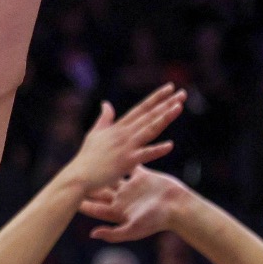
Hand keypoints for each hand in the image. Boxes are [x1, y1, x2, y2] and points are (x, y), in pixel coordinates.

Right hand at [60, 84, 184, 197]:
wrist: (79, 176)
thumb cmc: (87, 157)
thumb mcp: (95, 133)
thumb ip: (104, 118)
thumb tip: (106, 103)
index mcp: (118, 127)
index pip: (141, 108)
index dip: (156, 97)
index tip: (170, 87)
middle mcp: (124, 133)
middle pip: (149, 115)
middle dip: (166, 103)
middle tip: (183, 93)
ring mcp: (126, 147)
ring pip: (149, 129)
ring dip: (164, 118)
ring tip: (179, 107)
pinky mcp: (126, 162)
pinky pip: (145, 155)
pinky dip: (157, 150)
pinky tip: (170, 145)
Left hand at [78, 166, 190, 244]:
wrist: (179, 208)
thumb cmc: (157, 220)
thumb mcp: (134, 228)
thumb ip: (114, 233)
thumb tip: (92, 234)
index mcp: (119, 211)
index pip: (96, 208)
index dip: (83, 203)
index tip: (68, 198)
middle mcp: (124, 199)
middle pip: (101, 192)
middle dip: (89, 186)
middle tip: (74, 177)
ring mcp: (133, 188)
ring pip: (114, 177)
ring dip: (105, 170)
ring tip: (91, 162)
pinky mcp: (144, 177)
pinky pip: (132, 165)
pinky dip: (125, 158)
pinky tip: (115, 150)